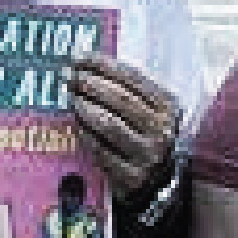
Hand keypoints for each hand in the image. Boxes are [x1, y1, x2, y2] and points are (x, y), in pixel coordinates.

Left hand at [68, 53, 178, 203]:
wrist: (158, 181)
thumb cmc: (146, 133)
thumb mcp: (150, 108)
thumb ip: (127, 87)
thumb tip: (86, 63)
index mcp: (168, 107)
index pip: (133, 78)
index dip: (103, 65)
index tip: (80, 57)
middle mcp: (161, 130)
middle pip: (120, 99)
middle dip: (91, 83)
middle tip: (69, 76)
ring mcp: (147, 155)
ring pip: (109, 124)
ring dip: (85, 107)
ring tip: (72, 97)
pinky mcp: (130, 176)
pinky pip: (101, 150)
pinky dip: (85, 133)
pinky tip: (76, 123)